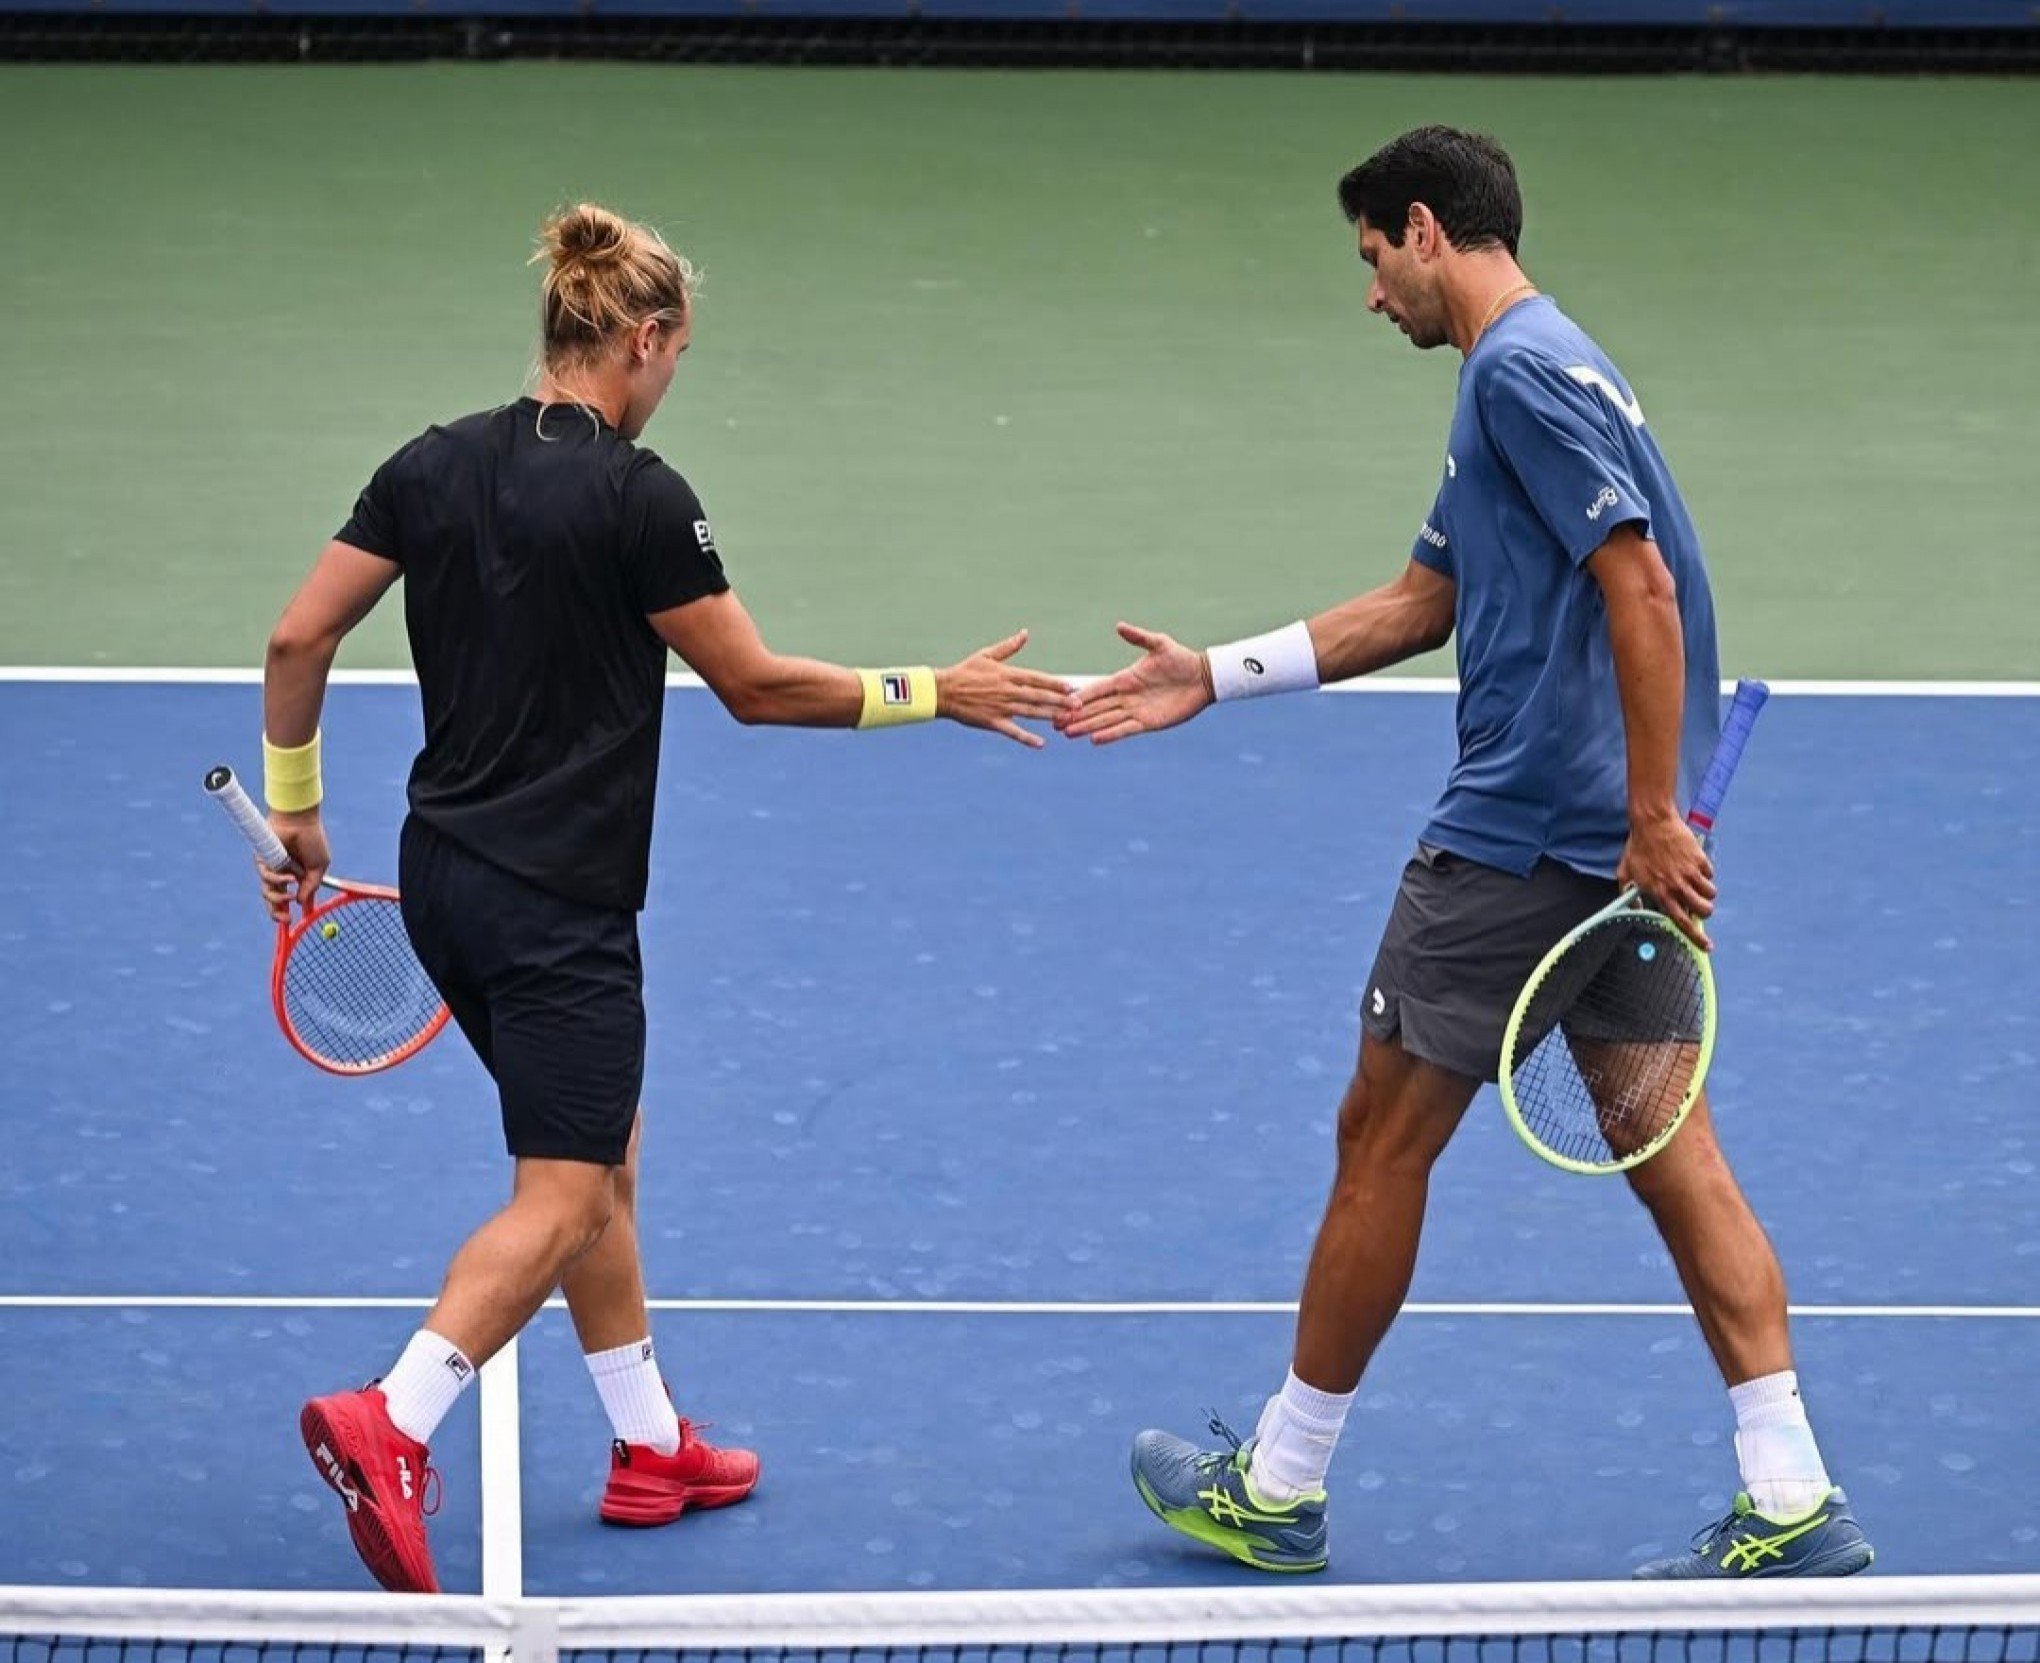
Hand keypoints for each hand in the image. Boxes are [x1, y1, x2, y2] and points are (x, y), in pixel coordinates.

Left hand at [261, 809, 329, 923]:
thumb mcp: (319, 867)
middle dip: (276, 913)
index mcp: (294, 876)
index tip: (294, 923)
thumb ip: (311, 886)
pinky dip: (278, 880)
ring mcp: (270, 868)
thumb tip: (302, 904)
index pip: (287, 898)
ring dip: (278, 898)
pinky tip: (290, 876)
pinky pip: (266, 877)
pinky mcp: (262, 860)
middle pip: (272, 899)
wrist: (301, 821)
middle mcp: (280, 874)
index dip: (287, 911)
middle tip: (286, 920)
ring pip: (267, 892)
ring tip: (290, 896)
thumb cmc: (312, 840)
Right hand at [934, 629, 1072, 748]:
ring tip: (1067, 719)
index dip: (1055, 683)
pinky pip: (1012, 731)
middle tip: (1078, 705)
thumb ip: (1009, 647)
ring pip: (1030, 712)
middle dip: (1060, 700)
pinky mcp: (992, 722)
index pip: (1037, 678)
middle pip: (1038, 696)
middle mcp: (1007, 691)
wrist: (943, 691)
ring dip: (1050, 716)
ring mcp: (1001, 707)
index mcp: (1007, 674)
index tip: (1072, 687)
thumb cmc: (965, 671)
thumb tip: (1025, 633)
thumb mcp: (986, 655)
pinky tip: (1041, 743)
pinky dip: (1026, 738)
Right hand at [1055, 623, 1212, 744]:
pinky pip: (1124, 729)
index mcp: (1124, 678)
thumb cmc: (1181, 659)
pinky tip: (1094, 739)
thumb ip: (1139, 637)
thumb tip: (1119, 627)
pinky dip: (1110, 734)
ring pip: (1105, 720)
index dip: (1079, 696)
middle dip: (1075, 715)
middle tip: (1054, 722)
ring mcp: (1135, 711)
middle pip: (1095, 708)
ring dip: (1087, 727)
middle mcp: (1126, 697)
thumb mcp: (1160, 645)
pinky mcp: (1147, 723)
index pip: (1096, 688)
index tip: (1061, 700)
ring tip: (1067, 734)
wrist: (1202, 678)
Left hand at [1618, 810, 1716, 949]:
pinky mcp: (1700, 860)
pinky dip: (1705, 873)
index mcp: (1660, 893)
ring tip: (1696, 884)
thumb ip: (1627, 894)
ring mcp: (1690, 873)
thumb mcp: (1625, 873)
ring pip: (1710, 894)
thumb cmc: (1637, 847)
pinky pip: (1710, 874)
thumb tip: (1633, 907)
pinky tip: (1694, 865)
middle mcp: (1677, 886)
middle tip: (1700, 906)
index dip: (1696, 937)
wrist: (1652, 822)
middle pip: (1703, 910)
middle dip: (1705, 912)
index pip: (1680, 922)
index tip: (1706, 946)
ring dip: (1706, 893)